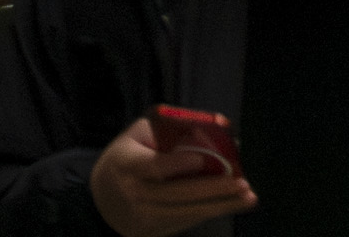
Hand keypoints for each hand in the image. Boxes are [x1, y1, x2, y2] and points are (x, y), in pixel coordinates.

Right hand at [91, 118, 261, 236]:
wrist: (101, 202)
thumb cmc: (125, 159)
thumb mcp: (136, 135)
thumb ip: (168, 127)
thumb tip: (214, 123)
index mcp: (128, 165)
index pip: (155, 166)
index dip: (178, 164)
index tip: (203, 159)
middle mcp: (135, 195)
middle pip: (177, 194)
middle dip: (212, 189)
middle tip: (241, 182)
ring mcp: (144, 218)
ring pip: (186, 212)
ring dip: (220, 205)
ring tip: (247, 197)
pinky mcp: (153, 232)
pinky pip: (186, 222)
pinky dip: (209, 213)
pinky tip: (231, 205)